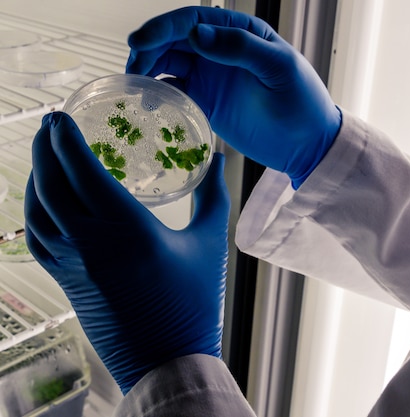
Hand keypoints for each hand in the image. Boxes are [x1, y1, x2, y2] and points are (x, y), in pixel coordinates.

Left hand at [25, 112, 229, 394]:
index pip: (83, 171)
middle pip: (51, 184)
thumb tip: (219, 159)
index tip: (62, 116)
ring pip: (37, 210)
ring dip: (36, 175)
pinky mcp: (67, 281)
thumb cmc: (194, 301)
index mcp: (128, 229)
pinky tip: (42, 197)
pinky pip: (37, 237)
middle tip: (53, 125)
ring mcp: (74, 264)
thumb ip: (213, 196)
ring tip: (45, 154)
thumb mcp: (210, 243)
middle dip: (47, 148)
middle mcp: (91, 243)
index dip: (66, 139)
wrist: (168, 356)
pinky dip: (33, 209)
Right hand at [126, 6, 341, 187]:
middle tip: (132, 69)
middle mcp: (221, 50)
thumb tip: (197, 34)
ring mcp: (212, 77)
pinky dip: (159, 94)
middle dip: (149, 49)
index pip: (194, 20)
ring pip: (169, 64)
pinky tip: (149, 103)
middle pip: (175, 41)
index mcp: (241, 32)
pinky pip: (175, 92)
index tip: (140, 41)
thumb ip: (240, 49)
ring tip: (134, 85)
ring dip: (148, 70)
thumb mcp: (278, 69)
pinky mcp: (207, 103)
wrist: (308, 144)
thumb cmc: (303, 103)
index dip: (164, 28)